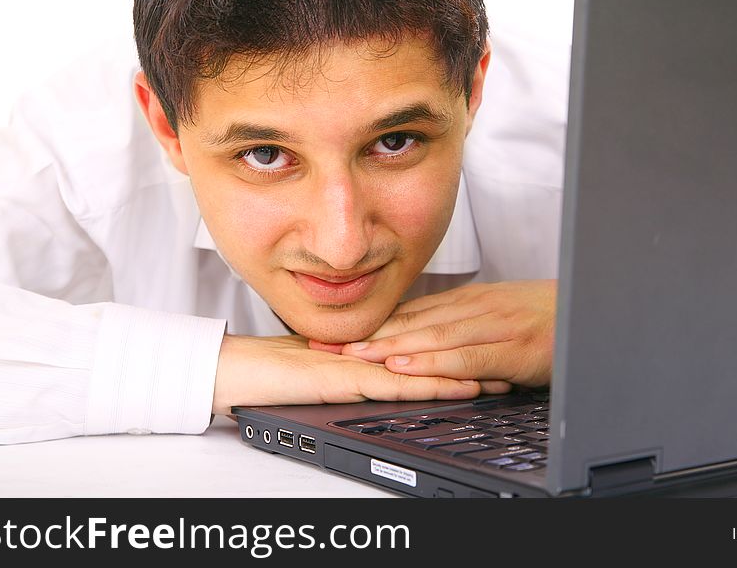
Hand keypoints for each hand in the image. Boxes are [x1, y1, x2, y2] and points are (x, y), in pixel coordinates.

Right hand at [212, 333, 485, 414]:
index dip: (451, 348)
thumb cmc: (267, 371)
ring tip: (497, 380)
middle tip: (505, 363)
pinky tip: (457, 389)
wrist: (231, 370)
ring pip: (420, 368)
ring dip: (460, 374)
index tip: (482, 353)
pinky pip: (397, 385)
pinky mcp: (346, 380)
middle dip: (466, 360)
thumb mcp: (318, 370)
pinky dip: (430, 386)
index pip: (415, 346)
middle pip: (425, 355)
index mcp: (360, 350)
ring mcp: (357, 365)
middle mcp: (364, 353)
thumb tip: (370, 370)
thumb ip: (347, 368)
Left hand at [311, 280, 555, 388]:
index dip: (373, 323)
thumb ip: (467, 324)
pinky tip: (406, 366)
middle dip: (368, 333)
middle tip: (328, 343)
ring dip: (389, 346)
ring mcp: (493, 324)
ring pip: (431, 335)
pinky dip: (432, 361)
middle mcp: (475, 307)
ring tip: (353, 354)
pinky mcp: (511, 346)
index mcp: (471, 299)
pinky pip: (465, 354)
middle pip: (413, 321)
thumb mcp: (502, 313)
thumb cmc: (550, 315)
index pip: (412, 311)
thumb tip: (431, 339)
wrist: (595, 310)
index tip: (339, 332)